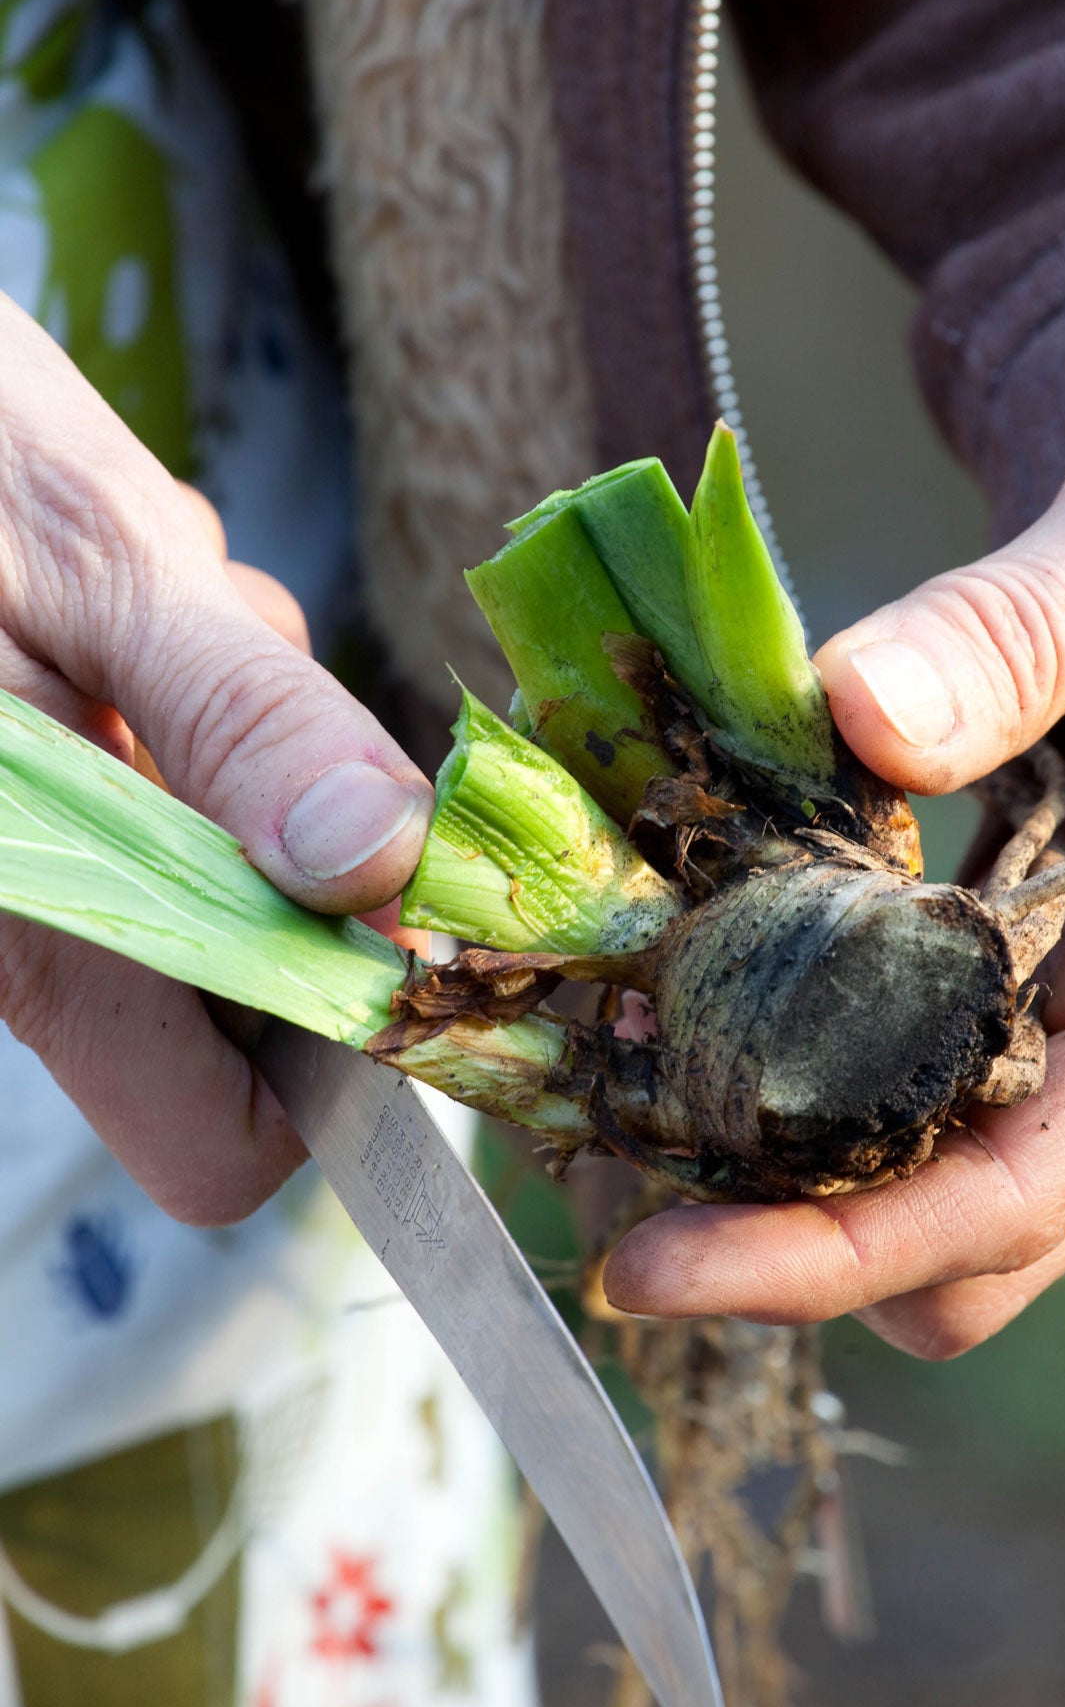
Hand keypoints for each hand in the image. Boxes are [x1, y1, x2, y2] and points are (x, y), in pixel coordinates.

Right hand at [0, 295, 430, 1223]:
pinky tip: (123, 617)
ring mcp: (55, 866)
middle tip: (244, 693)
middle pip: (251, 996)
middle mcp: (41, 930)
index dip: (324, 1062)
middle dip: (295, 864)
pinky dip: (199, 721)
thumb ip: (245, 722)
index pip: (219, 1141)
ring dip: (251, 765)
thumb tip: (382, 865)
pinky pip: (187, 804)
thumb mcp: (105, 565)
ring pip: (233, 884)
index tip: (380, 919)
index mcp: (40, 927)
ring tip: (150, 627)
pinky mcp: (63, 801)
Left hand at [604, 409, 1064, 1354]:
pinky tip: (732, 1035)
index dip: (831, 1251)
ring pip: (954, 1229)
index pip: (1021, 1192)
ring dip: (803, 1193)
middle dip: (791, 1245)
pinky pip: (947, 1140)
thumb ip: (1021, 623)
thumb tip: (858, 717)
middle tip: (614, 1165)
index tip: (649, 1266)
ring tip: (653, 1095)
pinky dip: (836, 1122)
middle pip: (974, 1256)